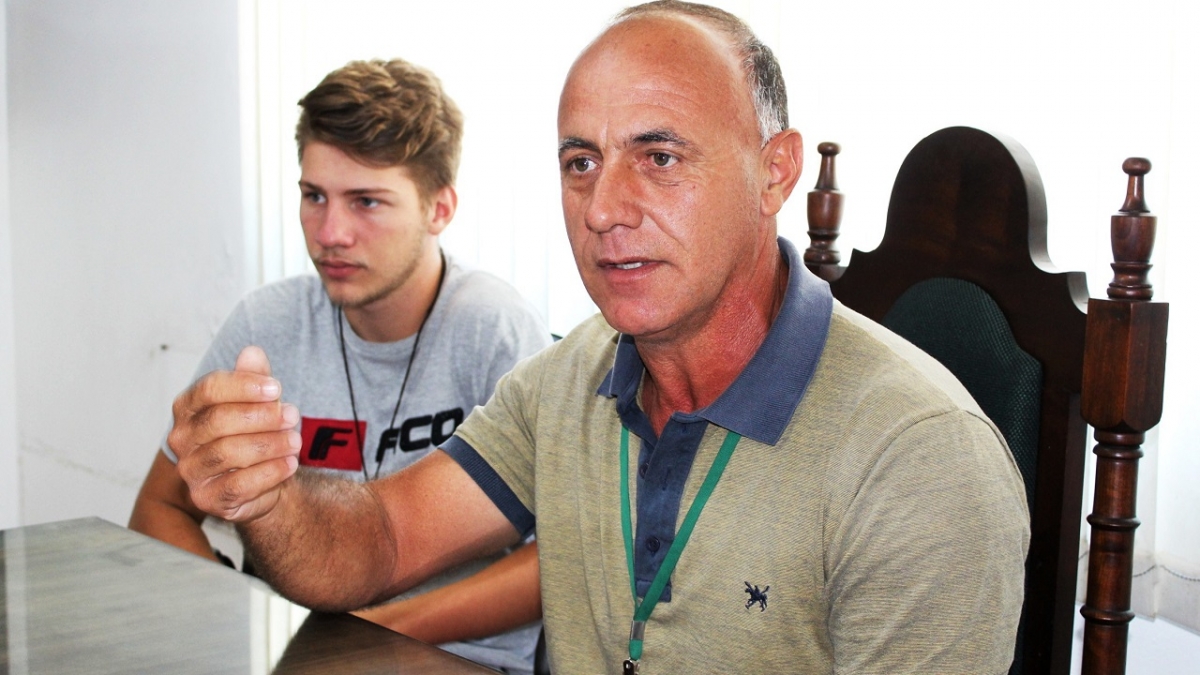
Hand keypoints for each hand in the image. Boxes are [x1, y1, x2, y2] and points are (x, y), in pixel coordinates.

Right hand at [173, 346, 301, 522]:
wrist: (264, 479)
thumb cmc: (256, 433)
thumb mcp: (260, 401)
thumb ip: (255, 378)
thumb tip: (252, 352)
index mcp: (188, 407)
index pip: (209, 389)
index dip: (244, 386)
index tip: (276, 388)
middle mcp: (181, 438)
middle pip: (218, 421)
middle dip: (261, 417)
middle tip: (293, 416)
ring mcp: (191, 470)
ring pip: (228, 452)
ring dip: (269, 444)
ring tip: (295, 440)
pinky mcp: (206, 499)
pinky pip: (238, 485)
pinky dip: (269, 472)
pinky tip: (290, 463)